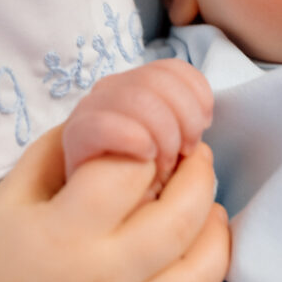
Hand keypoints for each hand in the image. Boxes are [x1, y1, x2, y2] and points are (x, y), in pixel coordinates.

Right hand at [0, 129, 228, 281]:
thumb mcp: (12, 190)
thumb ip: (67, 148)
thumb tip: (122, 121)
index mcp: (66, 232)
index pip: (133, 172)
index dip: (151, 145)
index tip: (155, 140)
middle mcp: (101, 280)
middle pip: (181, 219)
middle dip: (200, 176)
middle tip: (196, 159)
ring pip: (201, 278)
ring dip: (216, 234)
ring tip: (208, 212)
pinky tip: (194, 274)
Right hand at [63, 58, 212, 190]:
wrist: (103, 213)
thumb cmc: (143, 180)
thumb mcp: (175, 146)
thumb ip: (187, 123)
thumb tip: (202, 119)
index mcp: (136, 85)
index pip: (171, 68)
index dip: (197, 91)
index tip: (205, 124)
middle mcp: (111, 90)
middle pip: (158, 79)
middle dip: (185, 115)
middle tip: (186, 151)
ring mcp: (90, 110)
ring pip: (137, 97)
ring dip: (163, 132)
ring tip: (165, 163)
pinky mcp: (76, 137)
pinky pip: (104, 123)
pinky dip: (133, 137)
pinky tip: (145, 157)